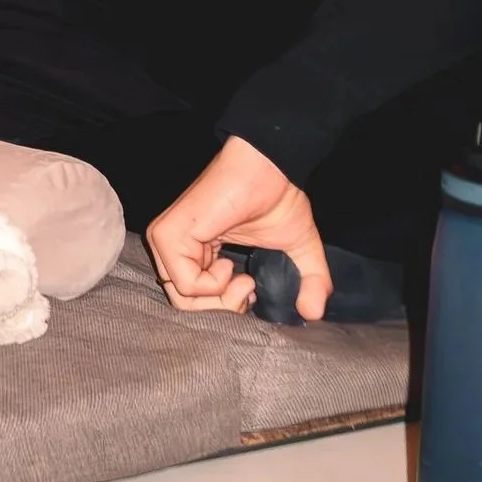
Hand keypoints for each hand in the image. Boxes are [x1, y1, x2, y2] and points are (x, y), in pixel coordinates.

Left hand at [146, 135, 332, 320]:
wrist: (270, 168)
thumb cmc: (278, 199)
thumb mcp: (298, 252)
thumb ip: (309, 284)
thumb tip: (313, 313)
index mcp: (194, 250)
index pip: (195, 299)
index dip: (226, 308)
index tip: (251, 291)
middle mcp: (174, 247)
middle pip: (186, 305)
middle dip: (224, 310)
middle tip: (249, 288)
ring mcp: (168, 241)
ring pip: (183, 299)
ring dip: (222, 299)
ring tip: (244, 276)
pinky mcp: (169, 235)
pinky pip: (185, 283)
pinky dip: (214, 285)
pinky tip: (229, 262)